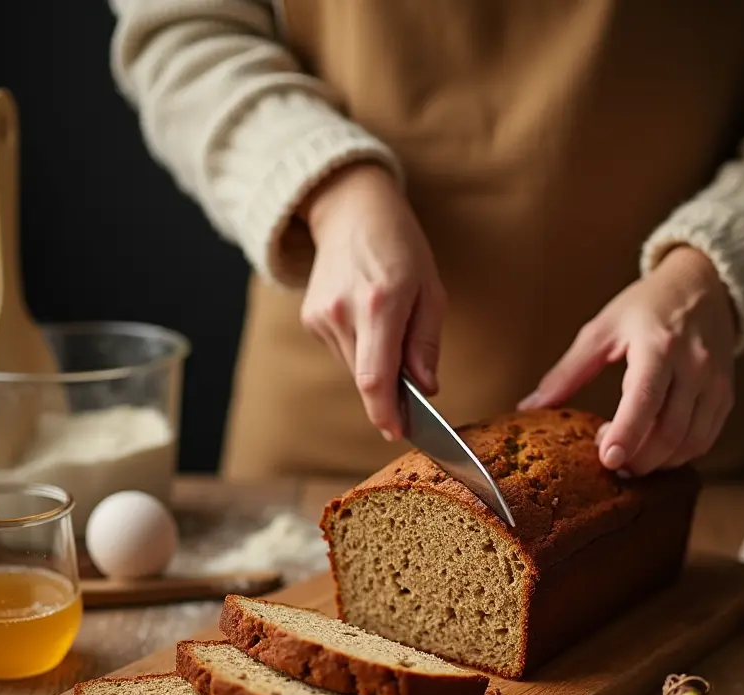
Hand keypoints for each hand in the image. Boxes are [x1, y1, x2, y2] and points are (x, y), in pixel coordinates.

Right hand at [299, 163, 445, 439]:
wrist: (351, 212)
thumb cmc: (401, 248)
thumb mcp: (431, 291)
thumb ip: (426, 344)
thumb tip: (425, 388)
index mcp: (380, 304)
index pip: (375, 377)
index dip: (385, 412)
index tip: (396, 432)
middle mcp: (343, 312)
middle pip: (366, 378)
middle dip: (390, 390)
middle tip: (412, 380)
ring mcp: (321, 317)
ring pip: (354, 369)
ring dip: (376, 367)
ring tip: (389, 329)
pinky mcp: (311, 319)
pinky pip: (342, 353)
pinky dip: (360, 350)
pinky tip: (367, 320)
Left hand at [519, 246, 737, 473]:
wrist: (704, 286)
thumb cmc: (648, 306)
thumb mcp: (602, 329)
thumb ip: (567, 372)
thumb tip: (529, 406)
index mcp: (658, 346)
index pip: (644, 400)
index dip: (626, 435)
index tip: (606, 459)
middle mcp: (693, 366)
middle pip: (669, 431)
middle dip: (637, 458)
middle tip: (610, 461)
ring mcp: (715, 383)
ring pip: (690, 442)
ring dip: (658, 462)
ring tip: (630, 459)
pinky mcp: (726, 396)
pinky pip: (705, 439)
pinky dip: (679, 455)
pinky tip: (656, 451)